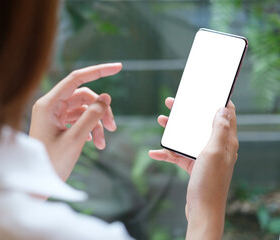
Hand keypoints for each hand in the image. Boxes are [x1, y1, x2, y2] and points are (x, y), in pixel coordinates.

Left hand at [30, 63, 120, 180]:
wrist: (37, 182)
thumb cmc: (52, 162)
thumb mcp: (76, 139)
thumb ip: (92, 115)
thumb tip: (106, 97)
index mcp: (48, 104)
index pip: (76, 79)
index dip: (98, 71)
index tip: (119, 67)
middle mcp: (50, 105)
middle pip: (83, 96)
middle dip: (100, 110)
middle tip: (113, 128)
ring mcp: (53, 115)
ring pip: (83, 109)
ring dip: (96, 124)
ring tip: (103, 144)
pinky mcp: (57, 125)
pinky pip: (78, 119)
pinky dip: (89, 128)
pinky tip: (93, 142)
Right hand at [149, 97, 238, 239]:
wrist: (202, 210)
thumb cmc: (210, 182)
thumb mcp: (214, 152)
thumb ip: (219, 130)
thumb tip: (223, 109)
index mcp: (225, 142)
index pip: (226, 116)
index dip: (218, 102)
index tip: (207, 90)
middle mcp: (216, 148)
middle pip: (201, 124)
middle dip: (187, 113)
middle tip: (173, 102)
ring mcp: (203, 157)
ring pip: (187, 137)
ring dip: (173, 130)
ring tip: (161, 120)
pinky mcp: (193, 167)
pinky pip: (178, 155)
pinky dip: (166, 153)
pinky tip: (154, 153)